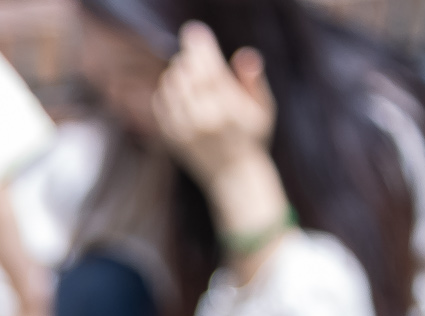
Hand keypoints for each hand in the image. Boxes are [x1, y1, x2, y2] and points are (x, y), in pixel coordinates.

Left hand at [154, 23, 275, 186]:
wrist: (232, 176)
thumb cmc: (253, 138)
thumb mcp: (264, 108)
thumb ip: (253, 80)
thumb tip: (242, 54)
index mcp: (229, 110)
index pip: (210, 70)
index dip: (200, 48)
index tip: (194, 30)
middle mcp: (204, 120)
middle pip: (188, 76)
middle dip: (188, 57)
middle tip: (193, 50)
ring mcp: (184, 130)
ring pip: (171, 88)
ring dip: (177, 72)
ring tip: (187, 69)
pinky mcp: (171, 138)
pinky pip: (161, 105)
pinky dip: (165, 90)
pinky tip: (176, 87)